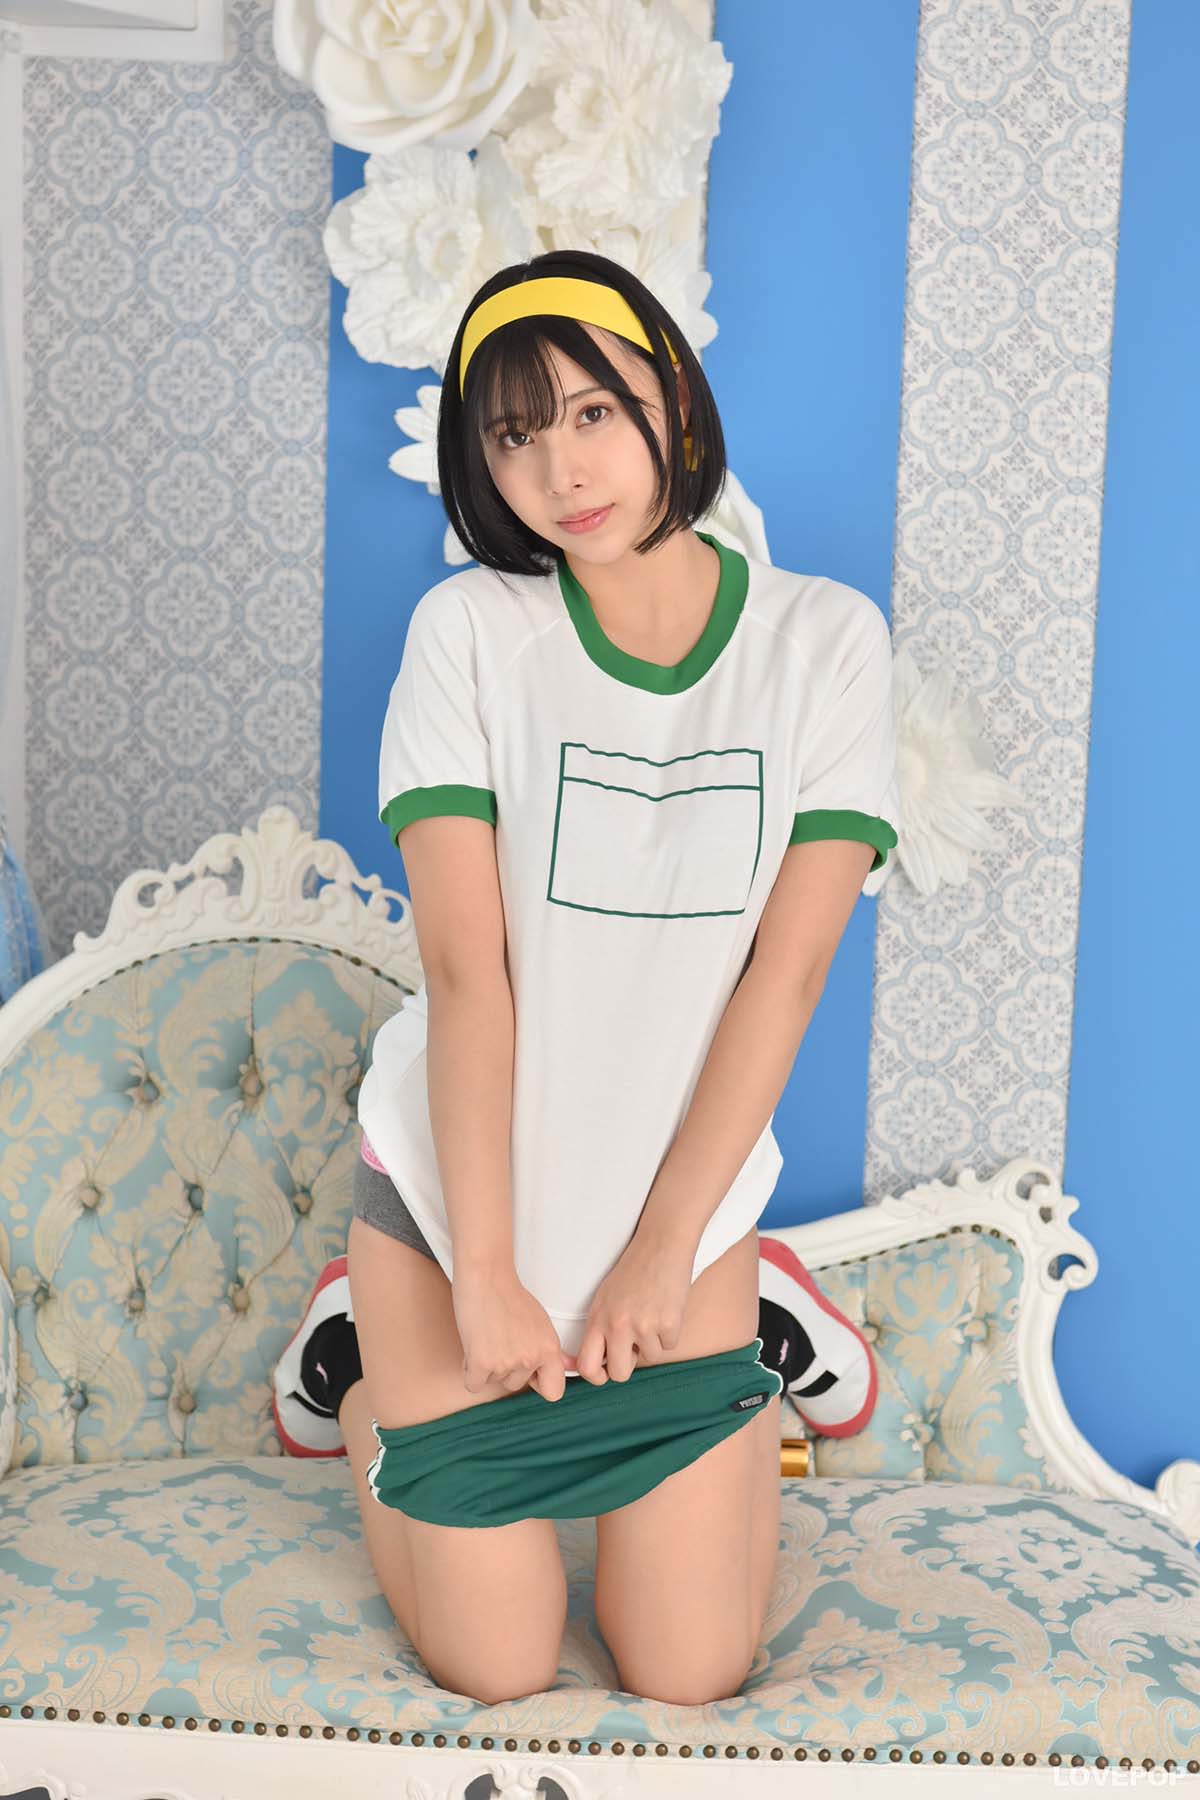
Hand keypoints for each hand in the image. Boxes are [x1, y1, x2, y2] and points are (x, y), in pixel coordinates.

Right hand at [452, 1263, 568, 1402]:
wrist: (486, 1276)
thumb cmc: (509, 1294)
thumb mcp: (540, 1322)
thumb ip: (548, 1347)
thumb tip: (568, 1366)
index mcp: (550, 1348)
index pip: (554, 1392)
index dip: (539, 1383)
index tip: (529, 1371)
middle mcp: (531, 1358)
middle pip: (515, 1385)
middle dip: (505, 1369)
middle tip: (499, 1340)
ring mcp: (507, 1362)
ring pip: (493, 1382)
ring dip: (486, 1366)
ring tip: (487, 1337)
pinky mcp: (482, 1363)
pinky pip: (474, 1385)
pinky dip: (469, 1370)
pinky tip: (473, 1346)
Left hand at [574, 1230, 694, 1384]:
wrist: (661, 1245)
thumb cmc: (632, 1271)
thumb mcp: (605, 1298)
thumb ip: (599, 1328)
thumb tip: (598, 1362)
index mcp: (598, 1318)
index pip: (587, 1365)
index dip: (596, 1377)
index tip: (604, 1373)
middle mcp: (618, 1325)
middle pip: (619, 1374)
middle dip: (628, 1365)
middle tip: (633, 1347)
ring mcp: (644, 1325)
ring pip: (649, 1357)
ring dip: (652, 1343)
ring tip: (651, 1314)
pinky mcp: (669, 1324)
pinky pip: (669, 1345)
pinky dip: (669, 1332)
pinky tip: (665, 1309)